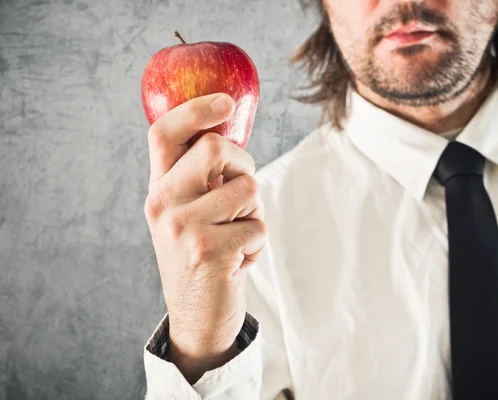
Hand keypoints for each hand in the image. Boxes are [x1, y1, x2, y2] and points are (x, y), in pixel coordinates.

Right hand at [144, 93, 266, 382]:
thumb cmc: (202, 257)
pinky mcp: (208, 252)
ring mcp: (183, 228)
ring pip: (247, 188)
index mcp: (159, 190)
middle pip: (216, 148)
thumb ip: (199, 179)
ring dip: (255, 213)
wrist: (197, 316)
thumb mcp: (189, 215)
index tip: (225, 102)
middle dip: (245, 167)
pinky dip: (258, 244)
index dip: (194, 110)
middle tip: (243, 197)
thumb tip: (227, 134)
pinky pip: (257, 226)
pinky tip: (239, 261)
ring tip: (237, 237)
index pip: (164, 134)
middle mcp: (163, 204)